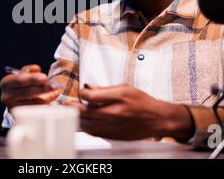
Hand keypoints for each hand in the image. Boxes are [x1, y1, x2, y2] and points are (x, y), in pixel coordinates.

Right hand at [0, 64, 61, 109]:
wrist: (17, 100)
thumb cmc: (22, 85)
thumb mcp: (23, 74)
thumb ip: (29, 70)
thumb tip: (36, 69)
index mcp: (5, 83)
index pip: (18, 80)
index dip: (32, 79)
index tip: (44, 77)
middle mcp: (6, 97)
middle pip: (26, 93)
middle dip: (42, 88)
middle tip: (54, 86)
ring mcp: (13, 108)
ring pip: (34, 102)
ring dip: (47, 96)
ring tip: (55, 89)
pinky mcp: (21, 117)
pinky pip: (37, 109)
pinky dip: (47, 102)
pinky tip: (52, 96)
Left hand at [66, 84, 193, 140]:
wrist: (157, 119)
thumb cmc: (142, 102)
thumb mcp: (125, 88)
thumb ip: (105, 89)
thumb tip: (89, 88)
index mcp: (119, 97)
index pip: (91, 96)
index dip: (82, 93)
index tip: (81, 92)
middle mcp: (115, 112)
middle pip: (85, 111)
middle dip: (73, 107)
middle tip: (67, 104)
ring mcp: (113, 126)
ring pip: (86, 125)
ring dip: (78, 118)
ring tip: (74, 113)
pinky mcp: (113, 136)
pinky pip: (93, 133)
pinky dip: (86, 127)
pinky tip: (84, 122)